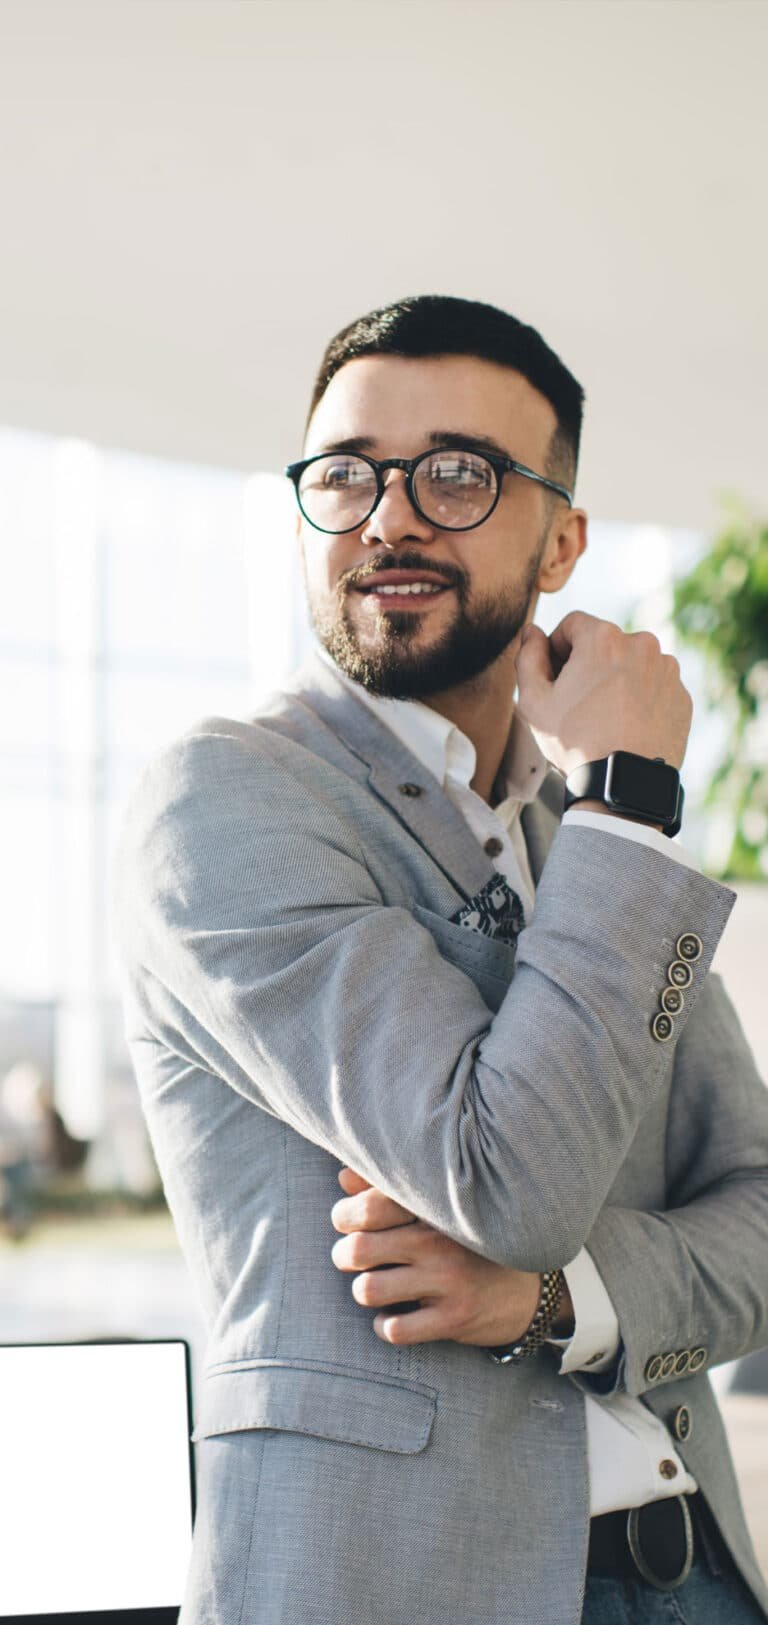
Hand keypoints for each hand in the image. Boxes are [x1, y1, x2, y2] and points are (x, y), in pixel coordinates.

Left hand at [330, 1167, 562, 1346]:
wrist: (530, 1287)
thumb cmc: (468, 1242)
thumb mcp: (436, 1209)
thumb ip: (388, 1189)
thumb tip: (343, 1176)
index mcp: (435, 1207)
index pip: (370, 1206)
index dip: (345, 1215)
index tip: (347, 1221)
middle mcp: (440, 1240)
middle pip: (358, 1249)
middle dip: (344, 1255)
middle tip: (351, 1257)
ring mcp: (448, 1281)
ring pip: (369, 1290)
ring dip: (365, 1290)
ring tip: (375, 1286)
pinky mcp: (454, 1319)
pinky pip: (394, 1329)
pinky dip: (385, 1325)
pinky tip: (394, 1315)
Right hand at [514, 611, 691, 775]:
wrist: (624, 783)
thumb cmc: (576, 741)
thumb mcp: (535, 702)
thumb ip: (528, 658)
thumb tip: (532, 632)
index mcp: (604, 638)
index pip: (572, 625)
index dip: (556, 648)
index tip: (554, 676)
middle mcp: (642, 643)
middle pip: (605, 644)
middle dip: (589, 664)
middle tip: (578, 702)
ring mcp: (667, 670)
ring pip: (632, 664)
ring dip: (617, 679)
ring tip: (605, 717)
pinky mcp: (682, 695)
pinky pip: (655, 687)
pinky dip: (641, 698)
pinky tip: (627, 726)